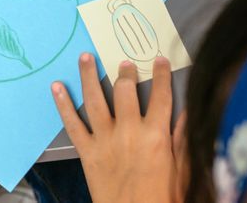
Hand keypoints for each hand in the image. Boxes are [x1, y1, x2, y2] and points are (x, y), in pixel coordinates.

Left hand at [51, 54, 186, 202]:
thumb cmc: (162, 198)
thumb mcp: (182, 170)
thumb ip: (183, 138)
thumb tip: (189, 111)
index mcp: (156, 136)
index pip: (161, 96)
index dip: (161, 75)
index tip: (160, 61)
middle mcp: (129, 132)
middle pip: (125, 91)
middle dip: (125, 72)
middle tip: (124, 62)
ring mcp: (105, 141)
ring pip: (95, 99)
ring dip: (89, 75)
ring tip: (86, 57)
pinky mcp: (87, 152)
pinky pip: (72, 124)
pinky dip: (63, 104)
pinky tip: (57, 88)